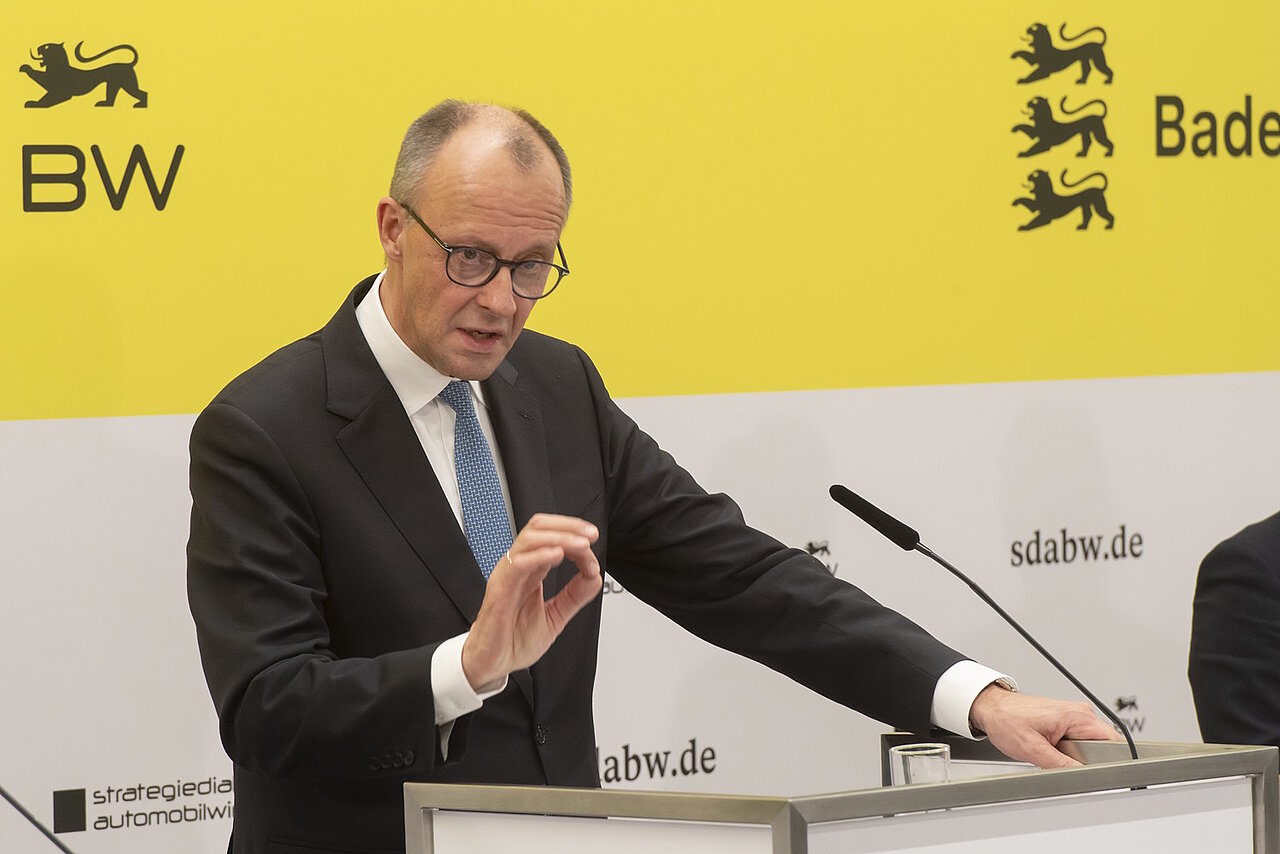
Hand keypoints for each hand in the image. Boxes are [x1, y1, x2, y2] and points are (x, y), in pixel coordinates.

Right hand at [461, 513, 600, 689]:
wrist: (491, 664)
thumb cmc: (512, 640)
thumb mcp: (555, 617)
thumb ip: (574, 596)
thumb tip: (594, 577)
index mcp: (531, 571)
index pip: (551, 537)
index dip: (575, 537)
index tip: (593, 549)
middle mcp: (518, 568)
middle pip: (539, 528)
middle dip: (568, 526)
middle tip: (591, 535)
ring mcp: (507, 575)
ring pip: (529, 539)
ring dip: (559, 537)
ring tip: (581, 546)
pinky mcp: (499, 589)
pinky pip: (517, 564)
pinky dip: (539, 556)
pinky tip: (557, 556)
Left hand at [970, 684, 1120, 768]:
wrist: (992, 708)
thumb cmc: (1006, 719)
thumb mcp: (1033, 749)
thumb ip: (1061, 764)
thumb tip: (1082, 775)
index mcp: (1077, 716)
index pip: (1112, 742)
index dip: (1111, 761)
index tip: (1102, 773)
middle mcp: (1080, 713)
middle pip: (1103, 746)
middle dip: (1090, 761)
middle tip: (1066, 765)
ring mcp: (1074, 717)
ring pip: (1090, 746)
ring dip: (1078, 757)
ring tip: (1054, 756)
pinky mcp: (1067, 722)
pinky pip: (1079, 742)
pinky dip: (1070, 752)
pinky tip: (1054, 752)